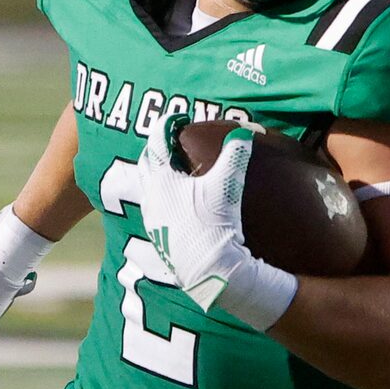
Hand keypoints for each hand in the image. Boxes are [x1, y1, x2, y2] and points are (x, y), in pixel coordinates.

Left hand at [134, 127, 294, 329]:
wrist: (209, 269)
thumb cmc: (214, 224)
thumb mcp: (227, 185)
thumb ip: (235, 155)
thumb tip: (243, 132)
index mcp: (160, 180)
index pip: (158, 143)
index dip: (167, 126)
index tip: (178, 119)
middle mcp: (150, 198)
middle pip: (146, 164)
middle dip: (157, 150)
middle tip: (172, 142)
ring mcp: (151, 220)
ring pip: (147, 189)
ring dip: (158, 176)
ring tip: (174, 172)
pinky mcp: (158, 238)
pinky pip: (154, 210)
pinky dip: (162, 199)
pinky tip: (176, 204)